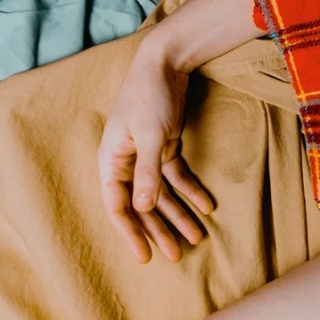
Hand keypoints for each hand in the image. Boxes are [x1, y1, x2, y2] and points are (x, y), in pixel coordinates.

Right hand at [97, 48, 213, 262]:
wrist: (165, 62)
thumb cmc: (149, 95)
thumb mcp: (150, 134)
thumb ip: (146, 172)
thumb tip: (144, 208)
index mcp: (111, 161)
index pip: (117, 206)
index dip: (131, 233)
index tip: (145, 257)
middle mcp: (125, 163)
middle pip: (142, 205)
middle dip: (159, 231)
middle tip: (177, 256)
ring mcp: (145, 156)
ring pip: (162, 195)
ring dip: (179, 215)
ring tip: (197, 237)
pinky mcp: (164, 148)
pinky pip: (177, 177)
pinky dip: (191, 191)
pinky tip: (208, 207)